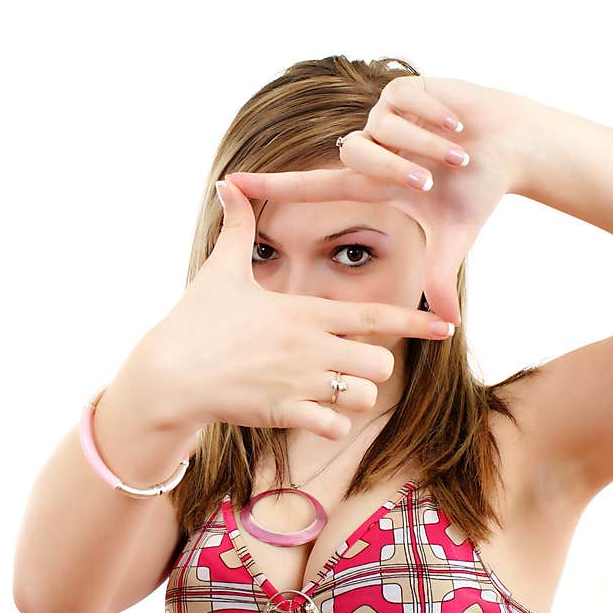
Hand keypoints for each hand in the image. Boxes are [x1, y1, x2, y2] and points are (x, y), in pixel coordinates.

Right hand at [143, 178, 455, 439]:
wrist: (166, 375)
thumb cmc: (194, 320)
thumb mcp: (220, 270)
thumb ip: (237, 228)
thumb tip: (228, 184)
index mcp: (304, 312)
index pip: (375, 317)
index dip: (416, 323)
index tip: (446, 328)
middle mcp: (311, 347)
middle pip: (380, 361)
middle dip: (375, 364)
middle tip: (349, 362)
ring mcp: (300, 383)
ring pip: (364, 396)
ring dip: (355, 395)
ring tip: (331, 389)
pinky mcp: (285, 415)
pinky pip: (336, 428)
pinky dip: (332, 423)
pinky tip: (312, 413)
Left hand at [227, 75, 532, 326]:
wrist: (512, 146)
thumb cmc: (480, 191)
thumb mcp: (455, 238)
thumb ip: (440, 277)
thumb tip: (449, 327)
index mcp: (375, 183)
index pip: (315, 187)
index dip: (274, 189)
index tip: (230, 186)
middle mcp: (372, 147)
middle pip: (355, 156)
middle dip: (397, 167)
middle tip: (433, 181)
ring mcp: (386, 116)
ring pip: (385, 130)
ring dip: (427, 145)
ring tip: (459, 155)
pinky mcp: (404, 86)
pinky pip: (409, 104)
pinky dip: (439, 119)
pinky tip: (460, 125)